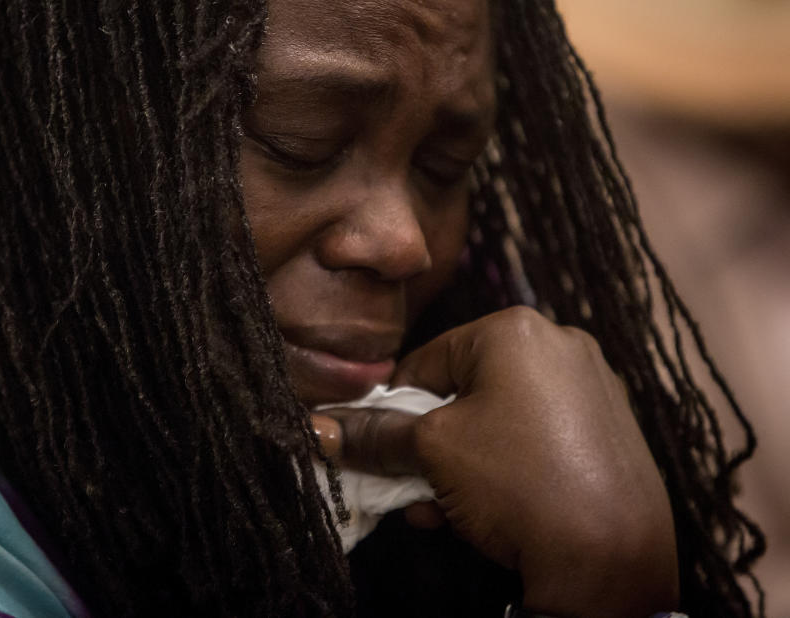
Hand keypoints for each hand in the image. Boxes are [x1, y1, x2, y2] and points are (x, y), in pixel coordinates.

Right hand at [314, 306, 678, 616]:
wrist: (610, 556)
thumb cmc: (518, 482)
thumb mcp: (432, 451)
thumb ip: (375, 432)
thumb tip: (321, 427)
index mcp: (516, 330)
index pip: (426, 361)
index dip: (394, 408)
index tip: (380, 447)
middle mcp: (560, 345)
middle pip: (463, 391)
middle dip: (429, 445)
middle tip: (412, 485)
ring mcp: (593, 388)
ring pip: (498, 420)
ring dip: (459, 464)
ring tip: (441, 509)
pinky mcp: (610, 430)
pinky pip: (536, 438)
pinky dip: (503, 467)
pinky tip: (481, 512)